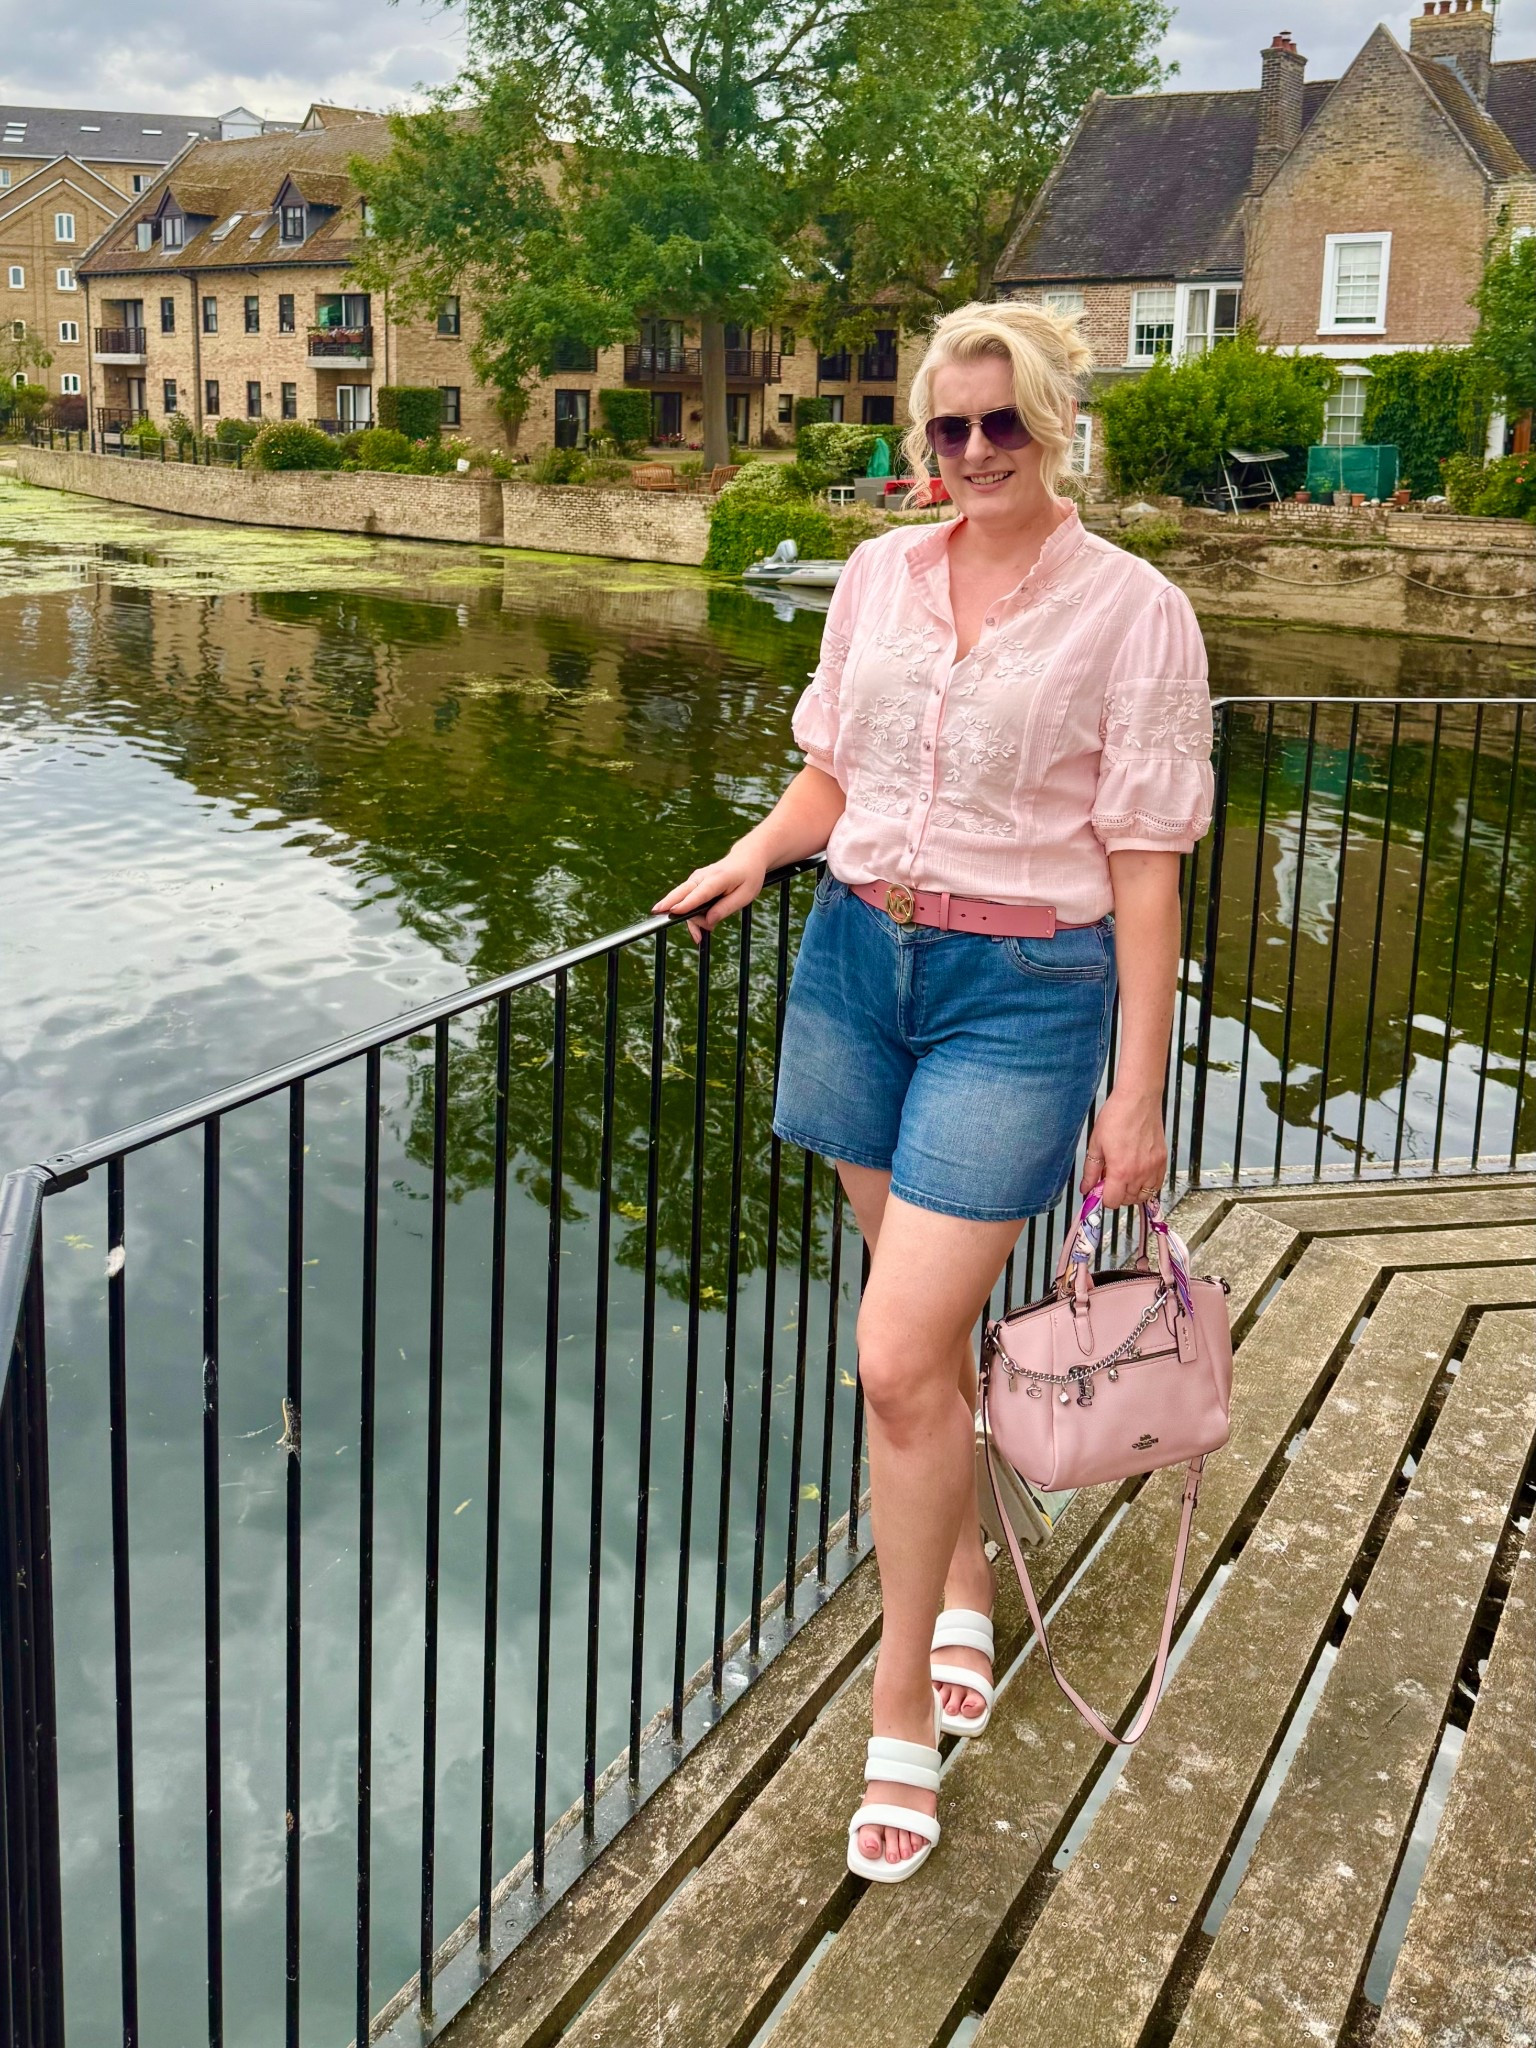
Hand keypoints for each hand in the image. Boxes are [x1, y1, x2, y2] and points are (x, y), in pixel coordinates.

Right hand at [651, 845, 767, 943]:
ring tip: (700, 935)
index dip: (687, 903)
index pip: (700, 893)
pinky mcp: (694, 883)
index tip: (673, 911)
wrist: (746, 859)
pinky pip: (686, 900)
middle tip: (655, 914)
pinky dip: (689, 915)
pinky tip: (697, 931)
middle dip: (668, 903)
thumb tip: (708, 921)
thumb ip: (726, 908)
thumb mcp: (745, 896)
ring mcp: (696, 878)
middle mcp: (703, 876)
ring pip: (682, 898)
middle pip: (682, 891)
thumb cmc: (748, 878)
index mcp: (719, 878)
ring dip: (688, 919)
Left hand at [1081, 1089, 1166, 1210]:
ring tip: (1123, 1177)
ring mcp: (1153, 1168)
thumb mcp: (1096, 1144)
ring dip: (1132, 1192)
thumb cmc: (1117, 1116)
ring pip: (1143, 1196)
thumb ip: (1091, 1171)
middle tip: (1110, 1179)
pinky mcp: (1162, 1161)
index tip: (1100, 1188)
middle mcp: (1140, 1173)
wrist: (1138, 1099)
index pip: (1112, 1202)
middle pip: (1128, 1200)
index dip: (1103, 1197)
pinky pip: (1156, 1184)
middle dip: (1116, 1194)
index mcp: (1121, 1171)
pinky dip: (1147, 1185)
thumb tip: (1086, 1188)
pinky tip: (1138, 1174)